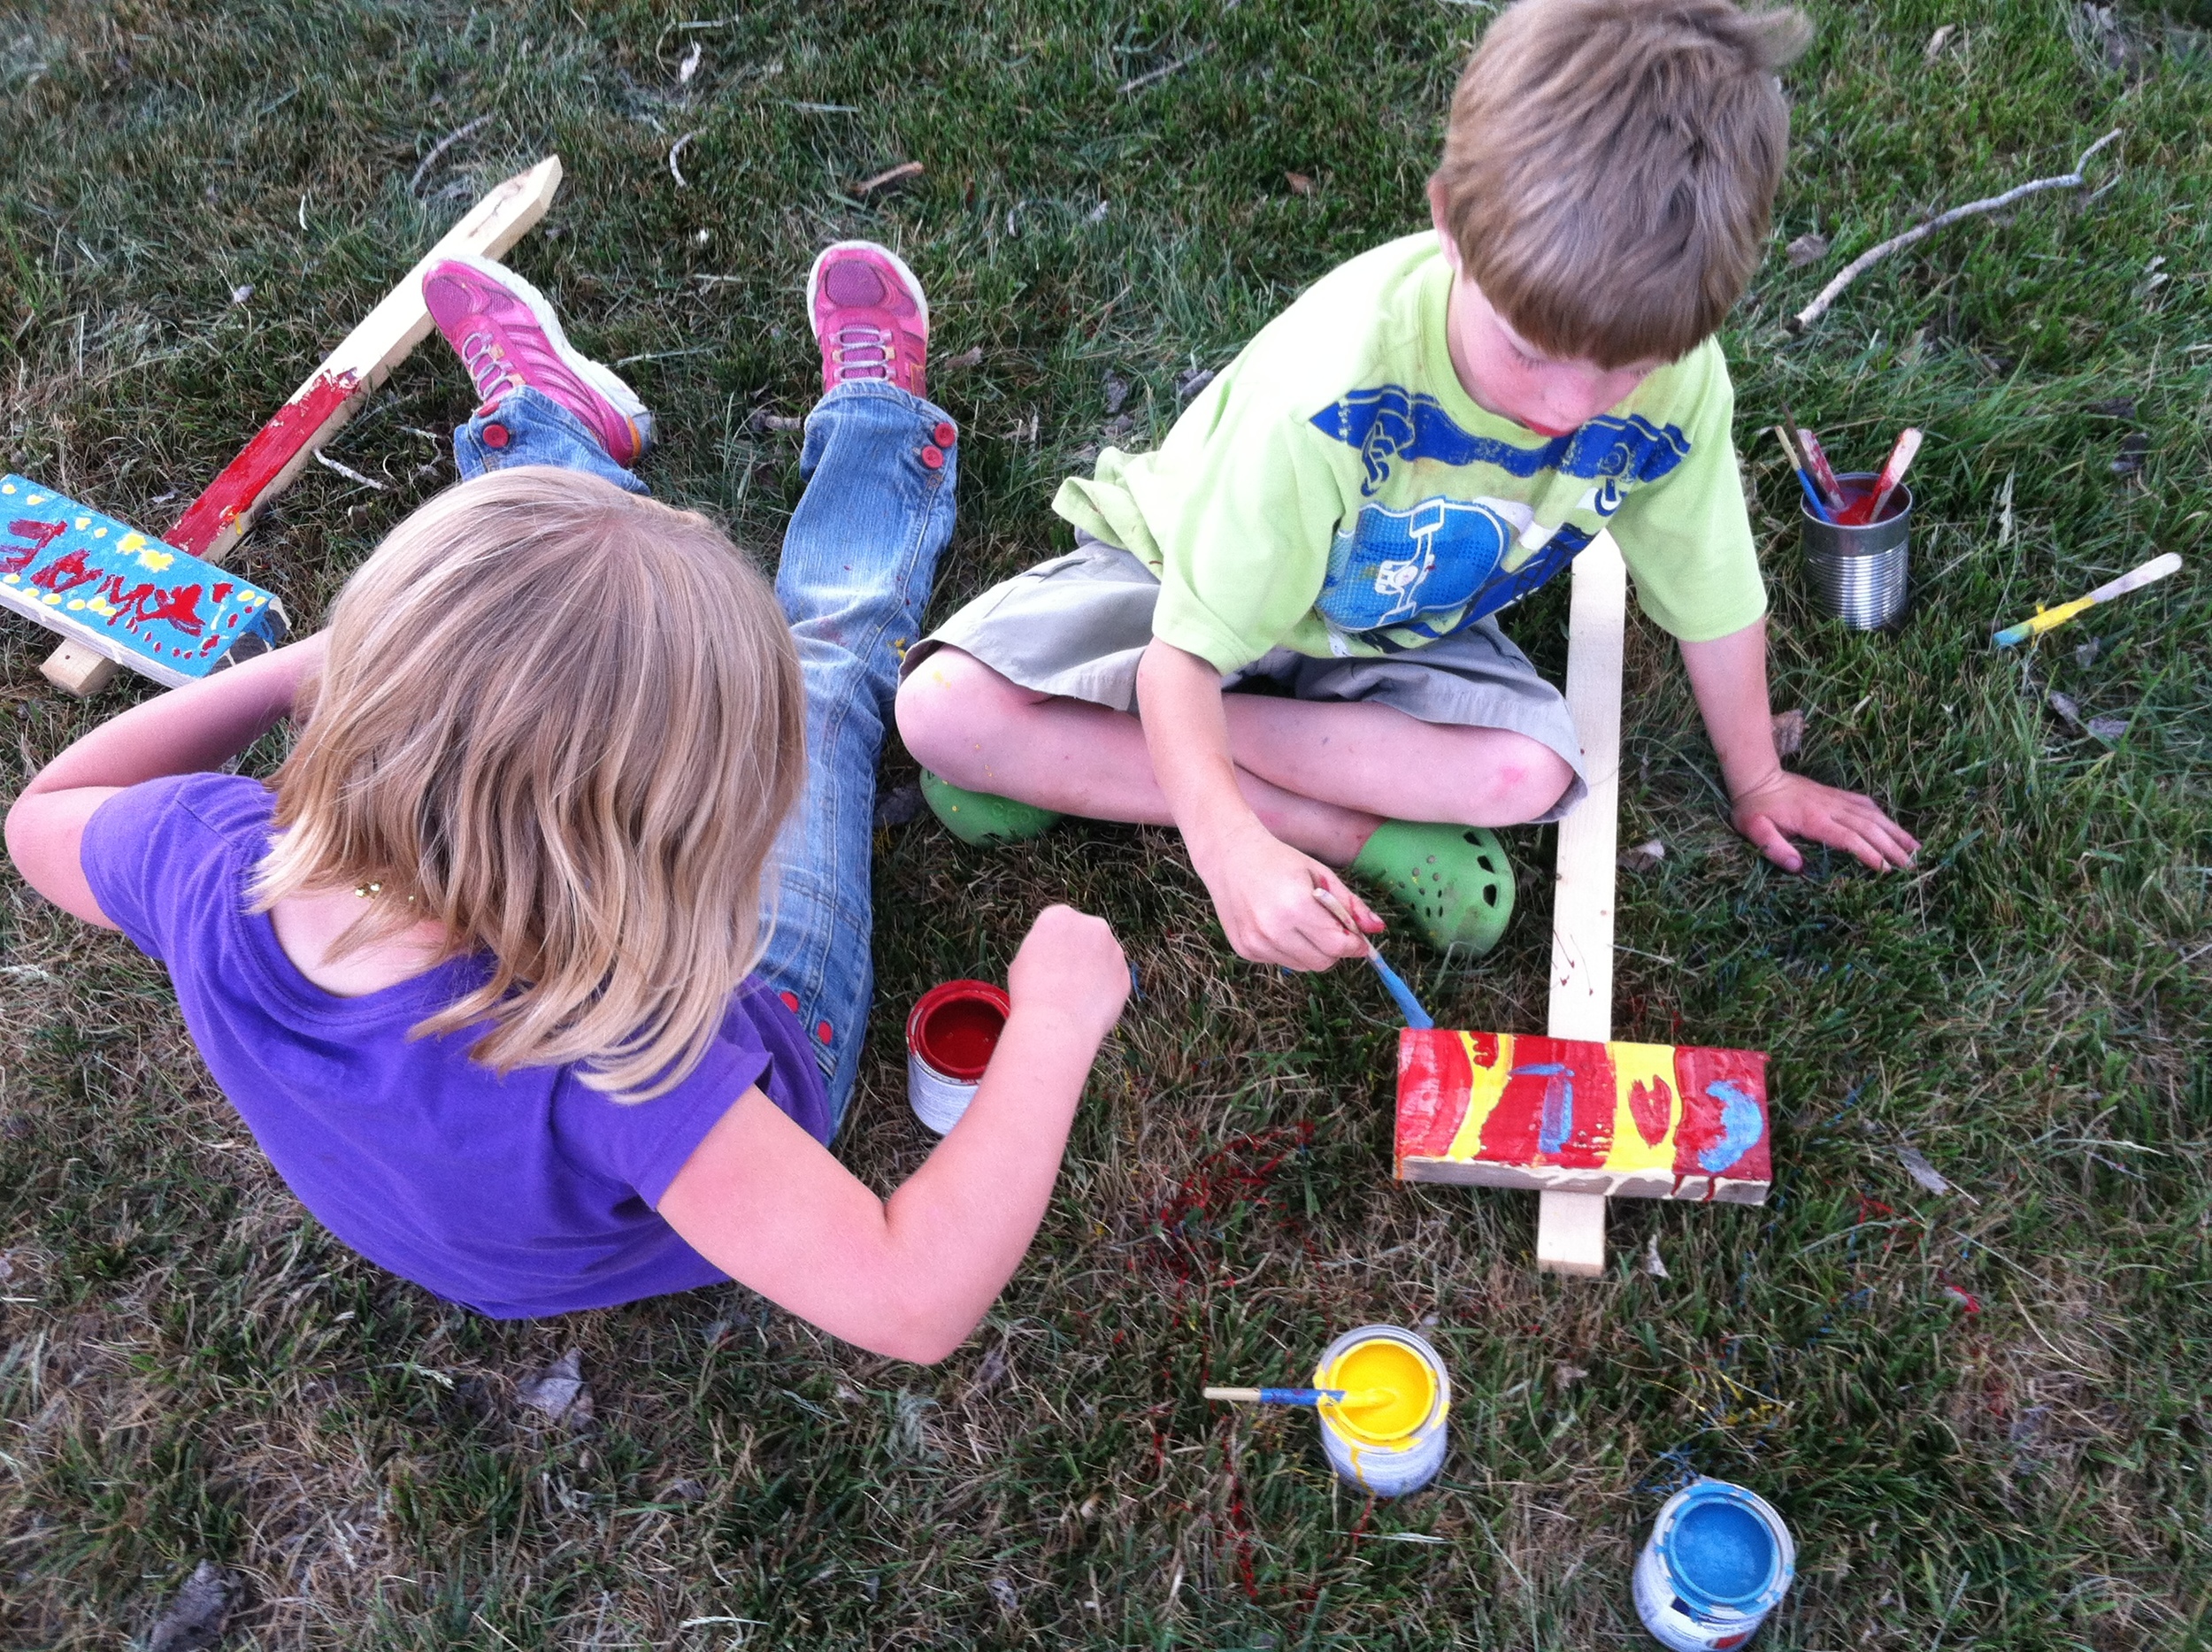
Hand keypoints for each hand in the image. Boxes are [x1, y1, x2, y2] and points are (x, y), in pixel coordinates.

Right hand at [1006, 904, 1130, 1042]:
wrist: (1056, 1022)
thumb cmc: (1031, 992)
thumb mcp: (1023, 958)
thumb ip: (1043, 947)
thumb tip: (1053, 954)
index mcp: (1060, 916)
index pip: (1060, 924)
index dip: (1053, 945)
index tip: (1048, 962)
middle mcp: (1092, 925)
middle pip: (1086, 936)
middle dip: (1079, 953)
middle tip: (1063, 978)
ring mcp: (1114, 949)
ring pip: (1103, 956)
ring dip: (1094, 970)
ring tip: (1075, 996)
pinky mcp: (1125, 973)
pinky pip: (1113, 979)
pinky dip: (1104, 990)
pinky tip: (1088, 1005)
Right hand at [1189, 818, 1380, 970]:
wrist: (1228, 856)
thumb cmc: (1278, 861)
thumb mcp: (1320, 874)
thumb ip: (1351, 904)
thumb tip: (1378, 929)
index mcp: (1295, 905)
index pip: (1338, 945)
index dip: (1355, 944)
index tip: (1359, 939)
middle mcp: (1273, 929)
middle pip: (1323, 962)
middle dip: (1334, 949)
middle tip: (1328, 926)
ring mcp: (1256, 942)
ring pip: (1304, 966)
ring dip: (1312, 950)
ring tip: (1300, 921)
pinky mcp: (1244, 950)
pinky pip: (1282, 961)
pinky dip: (1289, 949)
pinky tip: (1278, 924)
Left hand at [1730, 769, 1918, 872]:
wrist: (1757, 777)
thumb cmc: (1754, 809)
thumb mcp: (1755, 830)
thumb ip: (1774, 849)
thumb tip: (1797, 867)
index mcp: (1814, 820)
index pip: (1849, 838)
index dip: (1869, 854)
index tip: (1886, 869)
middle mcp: (1831, 808)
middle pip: (1869, 827)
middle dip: (1892, 847)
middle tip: (1912, 866)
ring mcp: (1835, 799)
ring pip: (1873, 815)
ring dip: (1895, 831)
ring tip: (1915, 848)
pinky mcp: (1835, 795)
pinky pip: (1864, 804)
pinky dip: (1882, 816)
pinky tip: (1893, 826)